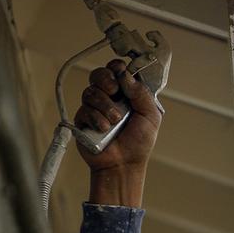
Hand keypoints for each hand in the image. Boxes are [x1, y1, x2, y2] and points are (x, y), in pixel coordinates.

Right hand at [74, 59, 161, 206]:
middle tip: (113, 91)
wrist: (124, 164)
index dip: (118, 68)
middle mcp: (110, 97)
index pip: (118, 70)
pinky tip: (103, 129)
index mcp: (127, 93)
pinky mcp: (82, 119)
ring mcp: (95, 107)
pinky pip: (84, 109)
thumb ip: (141, 93)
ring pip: (91, 91)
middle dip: (105, 79)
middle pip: (99, 74)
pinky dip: (95, 118)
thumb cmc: (139, 142)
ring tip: (114, 121)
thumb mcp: (150, 115)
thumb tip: (125, 75)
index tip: (121, 72)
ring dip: (104, 105)